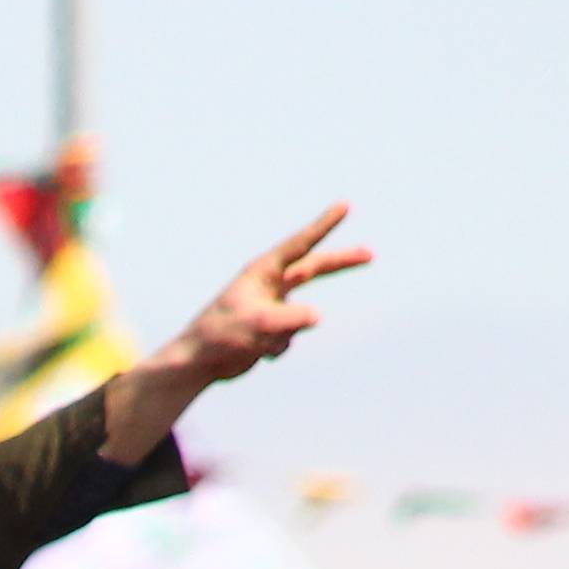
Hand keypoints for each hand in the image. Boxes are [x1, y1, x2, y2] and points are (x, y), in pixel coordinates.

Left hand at [100, 206, 369, 456]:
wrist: (197, 363)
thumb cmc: (220, 335)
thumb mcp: (257, 326)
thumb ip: (289, 319)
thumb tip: (316, 317)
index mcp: (263, 272)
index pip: (300, 245)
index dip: (323, 225)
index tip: (345, 205)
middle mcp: (270, 286)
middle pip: (313, 269)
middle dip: (341, 262)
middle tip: (371, 253)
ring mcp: (271, 308)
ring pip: (299, 319)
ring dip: (282, 335)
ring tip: (251, 342)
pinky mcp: (270, 330)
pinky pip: (288, 341)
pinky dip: (275, 350)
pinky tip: (252, 353)